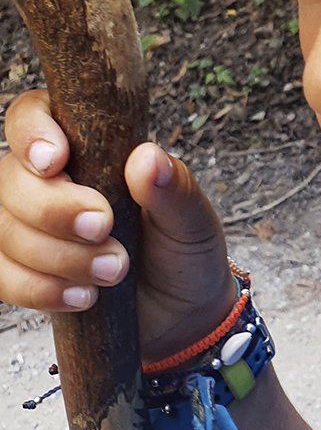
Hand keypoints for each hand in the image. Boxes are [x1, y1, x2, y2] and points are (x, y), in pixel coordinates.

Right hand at [0, 90, 235, 360]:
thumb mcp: (193, 219)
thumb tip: (148, 157)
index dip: (32, 133)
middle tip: (103, 228)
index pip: (33, 116)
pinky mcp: (21, 272)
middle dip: (54, 210)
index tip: (56, 162)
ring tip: (115, 271)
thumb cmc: (185, 252)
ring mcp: (28, 228)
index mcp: (89, 148)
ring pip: (3, 231)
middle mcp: (50, 183)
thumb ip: (173, 188)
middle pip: (11, 180)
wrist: (182, 313)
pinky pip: (1, 277)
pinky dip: (40, 289)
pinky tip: (84, 296)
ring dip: (57, 257)